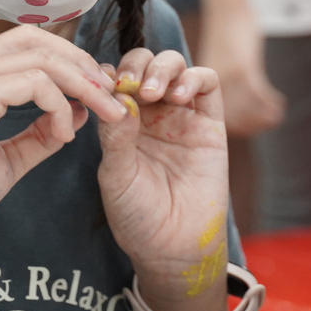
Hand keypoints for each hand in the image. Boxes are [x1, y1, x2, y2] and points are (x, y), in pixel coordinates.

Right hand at [0, 26, 127, 248]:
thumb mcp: (8, 157)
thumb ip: (40, 132)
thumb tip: (79, 110)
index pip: (24, 42)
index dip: (67, 58)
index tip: (96, 90)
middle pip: (35, 39)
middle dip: (80, 62)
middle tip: (110, 95)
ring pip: (40, 58)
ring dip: (82, 84)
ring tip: (104, 113)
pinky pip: (33, 83)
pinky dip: (58, 105)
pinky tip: (62, 135)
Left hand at [96, 49, 230, 308]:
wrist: (173, 247)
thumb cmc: (137, 214)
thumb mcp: (115, 173)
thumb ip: (115, 134)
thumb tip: (116, 94)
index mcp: (121, 120)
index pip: (114, 77)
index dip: (108, 73)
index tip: (100, 84)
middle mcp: (151, 112)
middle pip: (144, 63)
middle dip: (135, 65)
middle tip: (129, 85)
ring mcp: (181, 115)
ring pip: (174, 65)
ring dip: (162, 68)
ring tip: (152, 92)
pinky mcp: (210, 122)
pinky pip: (207, 83)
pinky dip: (193, 78)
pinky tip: (178, 96)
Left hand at [199, 7, 283, 135]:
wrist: (228, 10)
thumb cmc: (226, 37)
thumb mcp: (219, 64)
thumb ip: (222, 84)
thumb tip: (237, 107)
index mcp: (202, 87)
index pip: (220, 119)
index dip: (240, 126)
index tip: (254, 126)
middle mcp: (210, 85)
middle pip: (233, 118)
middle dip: (253, 125)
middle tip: (269, 122)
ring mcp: (226, 77)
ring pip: (247, 110)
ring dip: (264, 116)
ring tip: (276, 115)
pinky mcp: (242, 68)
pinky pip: (258, 95)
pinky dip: (271, 103)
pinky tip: (279, 102)